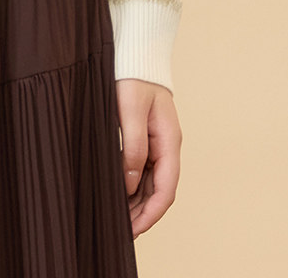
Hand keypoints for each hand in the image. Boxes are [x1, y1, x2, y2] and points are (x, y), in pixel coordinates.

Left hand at [115, 78, 181, 235]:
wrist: (136, 54)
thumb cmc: (134, 77)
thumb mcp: (130, 110)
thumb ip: (132, 146)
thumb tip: (130, 184)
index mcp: (170, 142)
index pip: (166, 189)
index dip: (151, 214)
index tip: (133, 231)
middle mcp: (167, 147)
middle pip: (160, 191)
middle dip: (142, 214)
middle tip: (119, 233)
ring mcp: (158, 144)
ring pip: (151, 184)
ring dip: (137, 204)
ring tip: (117, 220)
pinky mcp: (147, 139)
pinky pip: (143, 171)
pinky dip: (133, 187)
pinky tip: (118, 195)